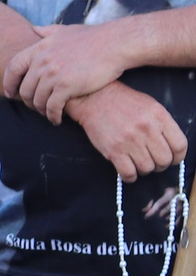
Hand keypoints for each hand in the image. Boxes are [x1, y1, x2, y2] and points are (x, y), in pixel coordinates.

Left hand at [7, 22, 131, 122]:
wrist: (114, 44)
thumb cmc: (93, 37)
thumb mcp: (65, 30)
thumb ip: (47, 31)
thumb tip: (33, 29)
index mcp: (39, 49)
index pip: (13, 67)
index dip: (9, 82)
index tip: (10, 93)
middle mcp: (42, 62)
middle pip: (24, 88)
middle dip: (27, 101)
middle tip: (34, 107)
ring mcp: (53, 75)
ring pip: (37, 100)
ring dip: (40, 110)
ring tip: (47, 114)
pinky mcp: (66, 87)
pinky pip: (52, 107)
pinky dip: (52, 115)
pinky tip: (57, 119)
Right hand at [72, 81, 189, 182]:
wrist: (94, 98)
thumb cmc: (123, 102)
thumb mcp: (151, 106)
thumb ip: (163, 125)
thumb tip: (171, 147)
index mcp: (159, 116)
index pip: (180, 145)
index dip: (178, 156)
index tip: (173, 159)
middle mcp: (146, 129)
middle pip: (164, 160)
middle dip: (161, 165)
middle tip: (153, 161)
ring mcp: (129, 140)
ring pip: (147, 168)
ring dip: (145, 170)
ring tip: (139, 163)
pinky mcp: (113, 150)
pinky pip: (128, 173)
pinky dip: (130, 177)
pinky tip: (128, 171)